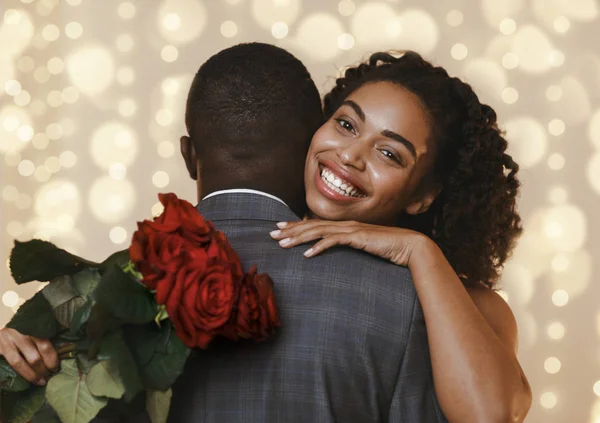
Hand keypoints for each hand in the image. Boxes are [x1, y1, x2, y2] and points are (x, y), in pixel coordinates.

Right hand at [0, 327, 58, 384]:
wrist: (2, 330)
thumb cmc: (24, 331)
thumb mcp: (35, 330)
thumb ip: (45, 339)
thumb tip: (63, 352)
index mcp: (34, 328)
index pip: (45, 346)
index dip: (52, 360)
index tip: (56, 369)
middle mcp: (21, 334)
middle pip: (34, 357)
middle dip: (43, 370)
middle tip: (49, 377)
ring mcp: (7, 341)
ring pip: (20, 363)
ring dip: (31, 375)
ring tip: (40, 381)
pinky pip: (9, 363)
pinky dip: (19, 373)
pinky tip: (26, 380)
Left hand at [269, 219, 428, 265]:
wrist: (410, 247)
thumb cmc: (388, 249)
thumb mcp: (364, 248)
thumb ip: (350, 247)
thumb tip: (336, 252)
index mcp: (346, 227)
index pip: (316, 224)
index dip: (296, 226)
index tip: (280, 228)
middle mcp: (346, 225)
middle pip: (312, 225)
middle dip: (290, 229)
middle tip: (271, 233)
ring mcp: (352, 230)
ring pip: (318, 231)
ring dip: (299, 238)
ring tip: (282, 244)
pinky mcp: (358, 238)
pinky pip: (334, 241)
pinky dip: (319, 247)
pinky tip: (307, 254)